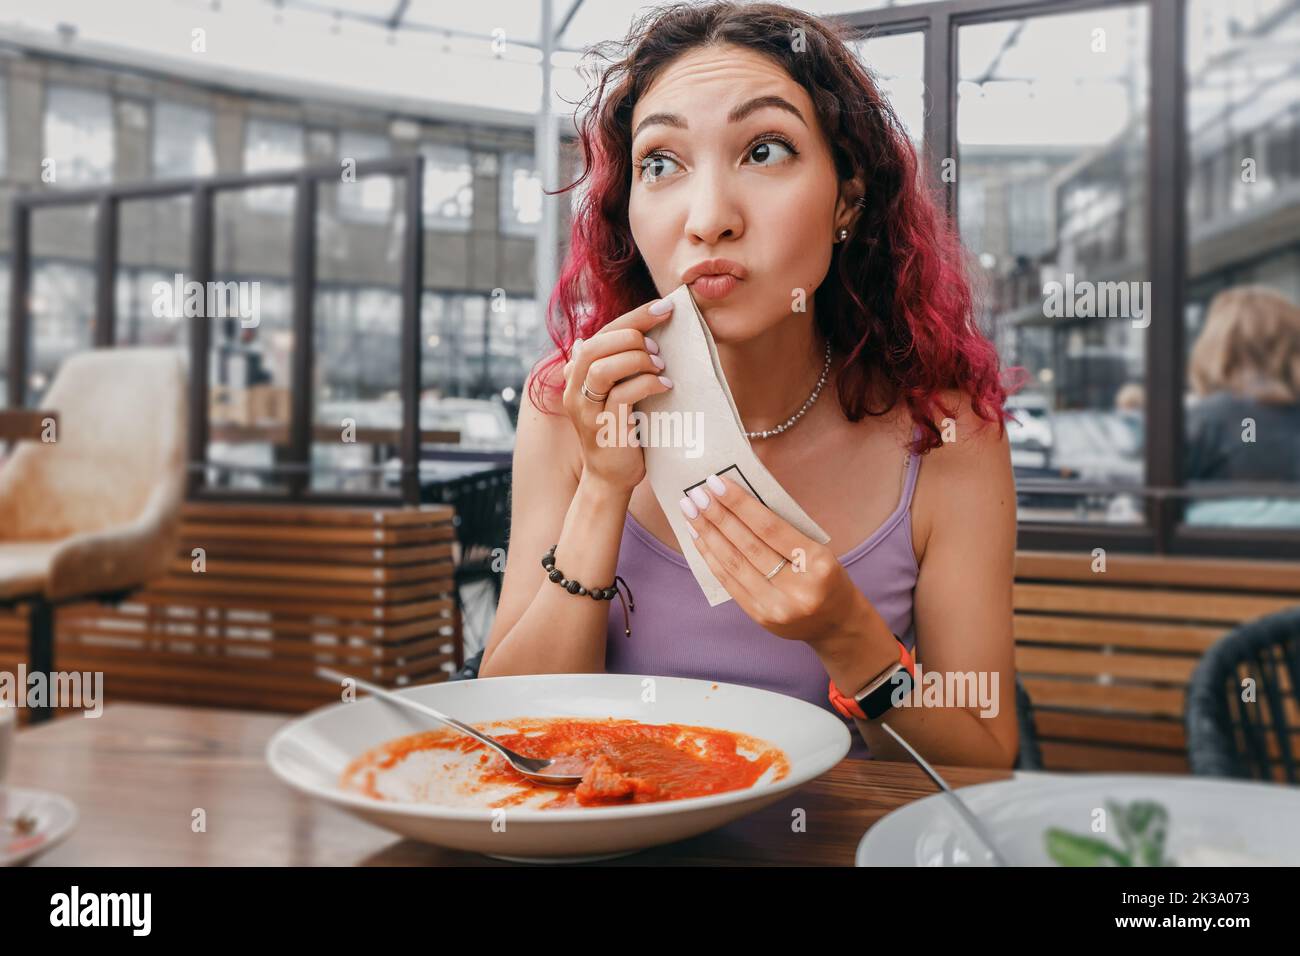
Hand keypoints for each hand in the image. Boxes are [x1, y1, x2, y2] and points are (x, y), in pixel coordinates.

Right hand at [561, 298, 675, 493]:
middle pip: (597, 345)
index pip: (602, 333)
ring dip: (638, 360)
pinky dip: (646, 384)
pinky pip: (622, 395)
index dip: (634, 317)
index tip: (664, 307)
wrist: (611, 477)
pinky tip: (663, 386)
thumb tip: (640, 329)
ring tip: (660, 367)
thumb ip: (620, 363)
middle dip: (633, 335)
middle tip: (659, 347)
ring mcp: (585, 410)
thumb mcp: (617, 391)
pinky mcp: (602, 428)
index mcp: (577, 374)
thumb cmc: (622, 429)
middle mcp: (574, 389)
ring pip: (603, 368)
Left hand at [678, 473, 867, 646]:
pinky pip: (729, 582)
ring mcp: (777, 606)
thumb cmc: (825, 576)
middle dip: (717, 516)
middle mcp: (797, 588)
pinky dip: (711, 558)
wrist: (837, 623)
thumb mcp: (817, 549)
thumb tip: (737, 502)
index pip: (770, 528)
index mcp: (817, 563)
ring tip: (691, 512)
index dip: (740, 505)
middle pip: (748, 545)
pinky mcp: (760, 617)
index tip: (716, 484)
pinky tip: (700, 538)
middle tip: (696, 494)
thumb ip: (783, 531)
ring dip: (708, 535)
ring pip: (734, 564)